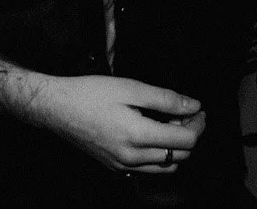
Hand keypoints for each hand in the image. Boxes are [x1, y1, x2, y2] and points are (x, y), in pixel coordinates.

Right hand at [30, 76, 203, 174]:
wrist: (57, 108)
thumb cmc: (90, 93)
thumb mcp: (131, 88)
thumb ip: (166, 99)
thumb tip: (193, 106)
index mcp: (137, 136)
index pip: (186, 141)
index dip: (198, 124)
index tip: (198, 110)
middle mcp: (131, 157)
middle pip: (179, 156)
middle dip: (189, 135)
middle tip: (185, 113)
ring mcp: (122, 165)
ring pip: (165, 166)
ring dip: (175, 147)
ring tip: (169, 123)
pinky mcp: (114, 166)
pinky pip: (147, 168)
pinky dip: (159, 155)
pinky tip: (152, 134)